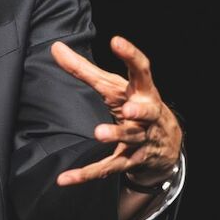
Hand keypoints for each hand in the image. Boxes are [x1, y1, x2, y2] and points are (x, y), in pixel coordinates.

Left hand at [50, 36, 182, 187]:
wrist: (165, 143)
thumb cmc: (133, 103)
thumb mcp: (112, 85)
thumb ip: (83, 68)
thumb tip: (55, 47)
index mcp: (142, 91)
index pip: (141, 70)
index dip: (130, 55)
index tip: (116, 41)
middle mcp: (146, 115)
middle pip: (146, 112)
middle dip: (140, 110)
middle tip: (130, 107)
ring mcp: (141, 139)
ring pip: (130, 138)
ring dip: (115, 135)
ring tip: (99, 133)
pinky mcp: (129, 160)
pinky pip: (107, 168)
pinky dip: (86, 174)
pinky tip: (65, 178)